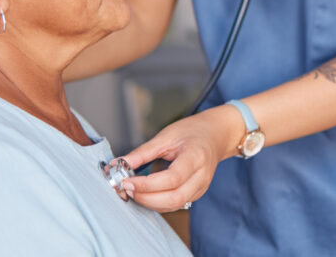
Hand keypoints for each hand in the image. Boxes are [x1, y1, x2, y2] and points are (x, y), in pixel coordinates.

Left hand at [118, 103, 241, 211]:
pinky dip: (158, 203)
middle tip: (126, 188)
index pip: (172, 179)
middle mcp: (201, 176)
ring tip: (133, 191)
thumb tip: (119, 163)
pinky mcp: (197, 194)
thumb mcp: (167, 135)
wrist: (216, 135)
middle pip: (173, 198)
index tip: (127, 181)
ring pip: (174, 205)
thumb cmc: (193, 131)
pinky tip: (145, 193)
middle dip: (146, 198)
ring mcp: (201, 187)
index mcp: (196, 157)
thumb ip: (143, 152)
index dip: (147, 184)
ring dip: (150, 203)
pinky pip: (176, 204)